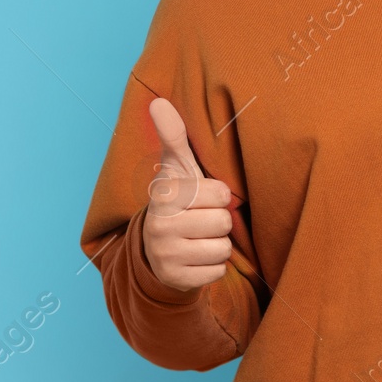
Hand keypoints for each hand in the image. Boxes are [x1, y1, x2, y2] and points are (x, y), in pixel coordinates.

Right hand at [140, 97, 233, 291]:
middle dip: (218, 222)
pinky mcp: (176, 280)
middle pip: (223, 222)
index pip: (220, 194)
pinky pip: (217, 271)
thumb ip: (174, 136)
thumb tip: (158, 101)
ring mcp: (165, 255)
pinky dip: (212, 267)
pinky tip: (195, 258)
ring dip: (217, 245)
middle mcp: (158, 225)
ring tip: (198, 239)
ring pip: (222, 248)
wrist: (158, 252)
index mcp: (163, 194)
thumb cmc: (179, 201)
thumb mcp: (177, 169)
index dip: (218, 196)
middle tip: (200, 220)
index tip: (201, 198)